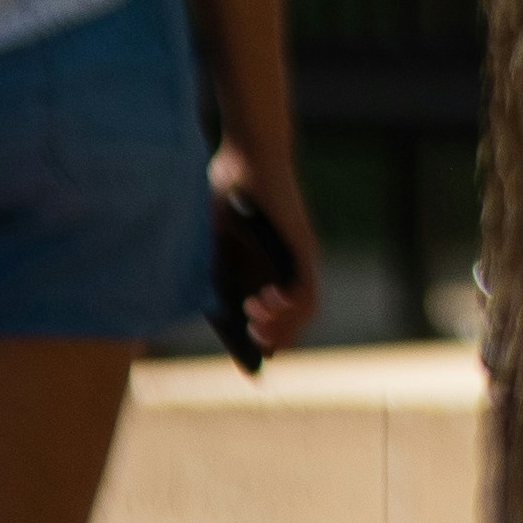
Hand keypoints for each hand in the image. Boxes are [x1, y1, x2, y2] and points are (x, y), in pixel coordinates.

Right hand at [216, 139, 319, 350]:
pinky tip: (264, 304)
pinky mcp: (304, 249)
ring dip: (279, 326)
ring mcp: (299, 259)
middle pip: (290, 319)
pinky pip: (306, 291)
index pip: (271, 314)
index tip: (250, 366)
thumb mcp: (216, 242)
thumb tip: (216, 311)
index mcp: (266, 267)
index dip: (260, 340)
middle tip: (251, 343)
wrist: (247, 156)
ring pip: (302, 311)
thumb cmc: (229, 192)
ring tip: (254, 325)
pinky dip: (288, 307)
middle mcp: (288, 267)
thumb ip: (218, 273)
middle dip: (271, 338)